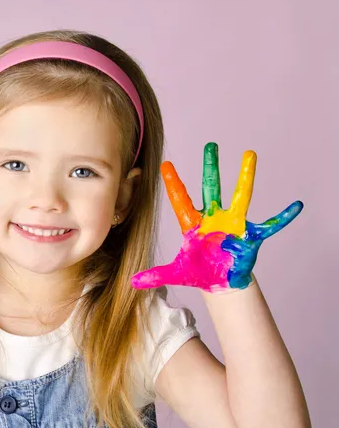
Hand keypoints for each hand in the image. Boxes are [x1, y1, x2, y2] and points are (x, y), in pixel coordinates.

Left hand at [131, 142, 302, 292]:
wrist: (220, 281)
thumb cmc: (199, 271)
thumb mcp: (176, 273)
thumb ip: (155, 275)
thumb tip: (132, 282)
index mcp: (193, 224)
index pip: (180, 200)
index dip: (173, 183)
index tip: (164, 164)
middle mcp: (213, 218)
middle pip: (210, 187)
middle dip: (210, 167)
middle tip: (210, 144)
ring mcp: (233, 224)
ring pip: (240, 195)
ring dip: (245, 176)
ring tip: (249, 154)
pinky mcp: (250, 236)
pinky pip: (270, 225)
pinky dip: (283, 217)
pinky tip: (296, 206)